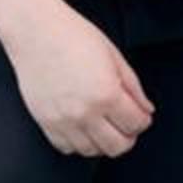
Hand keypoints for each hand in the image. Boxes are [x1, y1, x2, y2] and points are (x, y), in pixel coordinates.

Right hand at [8, 6, 153, 158]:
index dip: (143, 121)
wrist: (36, 31)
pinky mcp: (45, 123)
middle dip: (128, 138)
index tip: (141, 116)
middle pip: (117, 146)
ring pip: (92, 151)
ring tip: (106, 127)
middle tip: (128, 126)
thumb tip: (146, 109)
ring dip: (103, 142)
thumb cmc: (74, 36)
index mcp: (106, 93)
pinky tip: (84, 128)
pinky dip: (78, 143)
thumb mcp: (113, 55)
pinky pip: (66, 148)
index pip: (135, 124)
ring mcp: (63, 121)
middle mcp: (85, 112)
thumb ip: (133, 86)